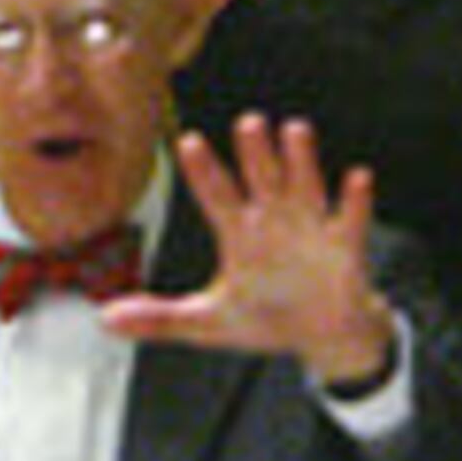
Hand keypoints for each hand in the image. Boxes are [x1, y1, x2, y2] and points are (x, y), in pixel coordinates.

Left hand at [104, 114, 395, 386]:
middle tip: (248, 124)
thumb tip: (105, 318)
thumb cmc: (266, 319)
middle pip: (262, 178)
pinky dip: (354, 201)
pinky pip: (350, 219)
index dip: (204, 171)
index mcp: (239, 232)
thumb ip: (160, 317)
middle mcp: (274, 219)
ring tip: (295, 130)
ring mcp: (311, 228)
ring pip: (305, 186)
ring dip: (301, 160)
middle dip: (255, 153)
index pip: (216, 195)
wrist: (321, 337)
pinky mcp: (345, 245)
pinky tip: (356, 178)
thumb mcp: (209, 323)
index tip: (188, 143)